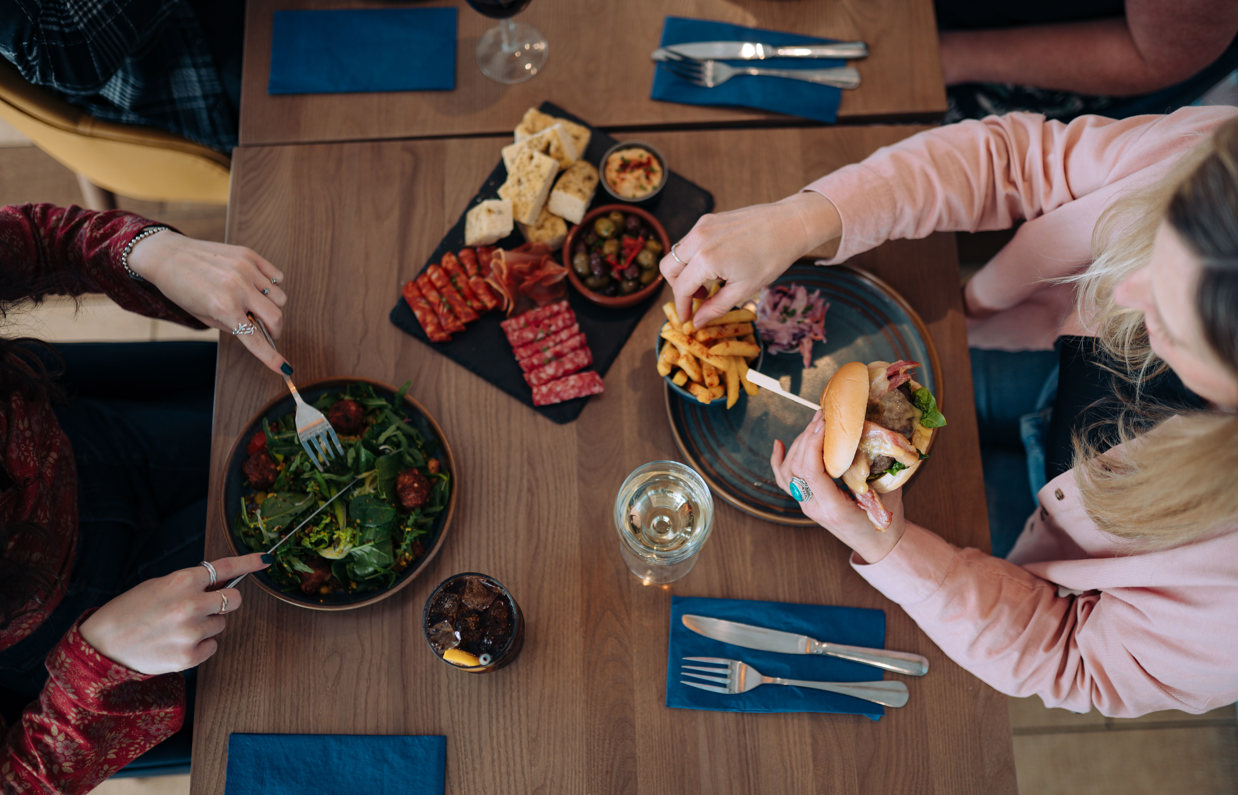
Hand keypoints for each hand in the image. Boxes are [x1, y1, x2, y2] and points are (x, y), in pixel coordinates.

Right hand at [79, 554, 270, 675]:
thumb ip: (190, 584)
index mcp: (181, 581)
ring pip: (221, 624)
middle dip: (224, 603)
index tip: (266, 560)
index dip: (249, 563)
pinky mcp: (189, 657)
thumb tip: (221, 584)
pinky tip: (177, 643)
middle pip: (234, 600)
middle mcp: (190, 605)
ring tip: (177, 628)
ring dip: (207, 625)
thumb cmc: (131, 610)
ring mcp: (191, 632)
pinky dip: (200, 645)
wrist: (103, 643)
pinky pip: (212, 646)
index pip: (225, 568)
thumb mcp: (159, 585)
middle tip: (204, 607)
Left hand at [126, 230, 288, 374]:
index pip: (255, 339)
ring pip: (280, 297)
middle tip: (265, 331)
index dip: (272, 358)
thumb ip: (234, 326)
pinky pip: (277, 276)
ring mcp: (246, 269)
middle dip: (275, 330)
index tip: (284, 368)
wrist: (168, 256)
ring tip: (255, 304)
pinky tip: (256, 287)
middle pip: (276, 317)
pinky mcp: (249, 255)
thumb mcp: (205, 317)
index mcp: (223, 307)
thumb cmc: (182, 289)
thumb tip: (258, 333)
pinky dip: (271, 286)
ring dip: (272, 307)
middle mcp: (238, 287)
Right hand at [659, 191, 841, 326]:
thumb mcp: (744, 289)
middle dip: (678, 287)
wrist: (790, 224)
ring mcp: (702, 226)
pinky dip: (694, 257)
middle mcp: (698, 239)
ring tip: (711, 282)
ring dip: (685, 271)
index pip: (680, 288)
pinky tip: (716, 265)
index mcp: (705, 259)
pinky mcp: (708, 219)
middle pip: (668, 268)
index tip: (688, 318)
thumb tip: (697, 322)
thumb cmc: (772, 257)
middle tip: (699, 298)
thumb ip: (716, 307)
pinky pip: (690, 241)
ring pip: (677, 253)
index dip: (682, 307)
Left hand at [769, 411, 905, 562]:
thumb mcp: (886, 492)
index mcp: (833, 508)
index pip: (811, 472)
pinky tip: (778, 443)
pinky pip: (784, 480)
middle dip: (809, 437)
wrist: (879, 546)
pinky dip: (779, 460)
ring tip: (815, 423)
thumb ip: (874, 464)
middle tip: (823, 416)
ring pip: (789, 470)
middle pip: (798, 467)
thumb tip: (866, 431)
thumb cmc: (886, 521)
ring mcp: (807, 504)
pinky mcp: (806, 500)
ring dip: (800, 443)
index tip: (826, 424)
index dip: (815, 444)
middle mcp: (814, 506)